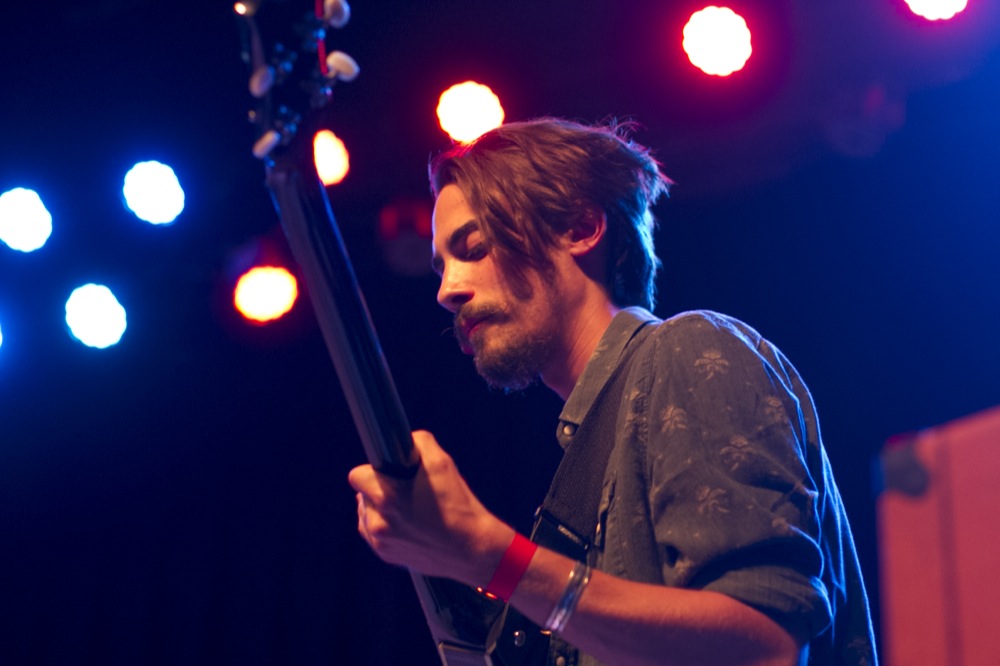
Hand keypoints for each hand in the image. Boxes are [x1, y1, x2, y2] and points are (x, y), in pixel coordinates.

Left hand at [347, 430, 513, 585]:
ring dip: (380, 509)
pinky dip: (386, 527)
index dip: (373, 470)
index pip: (356, 475)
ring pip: (367, 514)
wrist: (473, 548)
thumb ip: (418, 442)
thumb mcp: (442, 462)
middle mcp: (378, 521)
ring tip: (409, 510)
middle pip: (362, 494)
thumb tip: (404, 441)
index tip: (388, 473)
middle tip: (405, 491)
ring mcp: (380, 542)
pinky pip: (374, 534)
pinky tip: (407, 525)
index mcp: (386, 496)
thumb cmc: (458, 505)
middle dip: (379, 489)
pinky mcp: (386, 555)